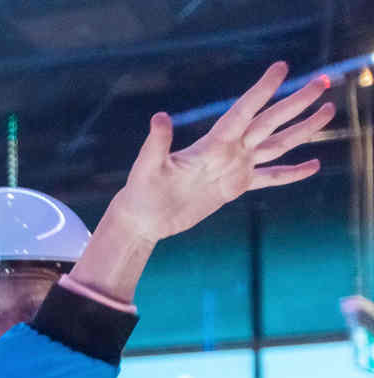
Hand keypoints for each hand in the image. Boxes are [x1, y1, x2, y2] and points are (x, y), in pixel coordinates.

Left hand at [108, 63, 332, 244]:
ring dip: (303, 129)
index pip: (243, 111)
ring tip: (329, 111)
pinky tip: (312, 165)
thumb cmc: (141, 190)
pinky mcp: (235, 187)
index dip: (262, 90)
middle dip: (296, 103)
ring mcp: (234, 167)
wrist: (143, 217)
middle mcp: (229, 150)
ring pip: (277, 145)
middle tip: (323, 81)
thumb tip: (159, 117)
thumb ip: (157, 143)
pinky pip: (270, 178)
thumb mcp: (148, 166)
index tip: (281, 68)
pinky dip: (291, 173)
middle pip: (270, 122)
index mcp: (213, 142)